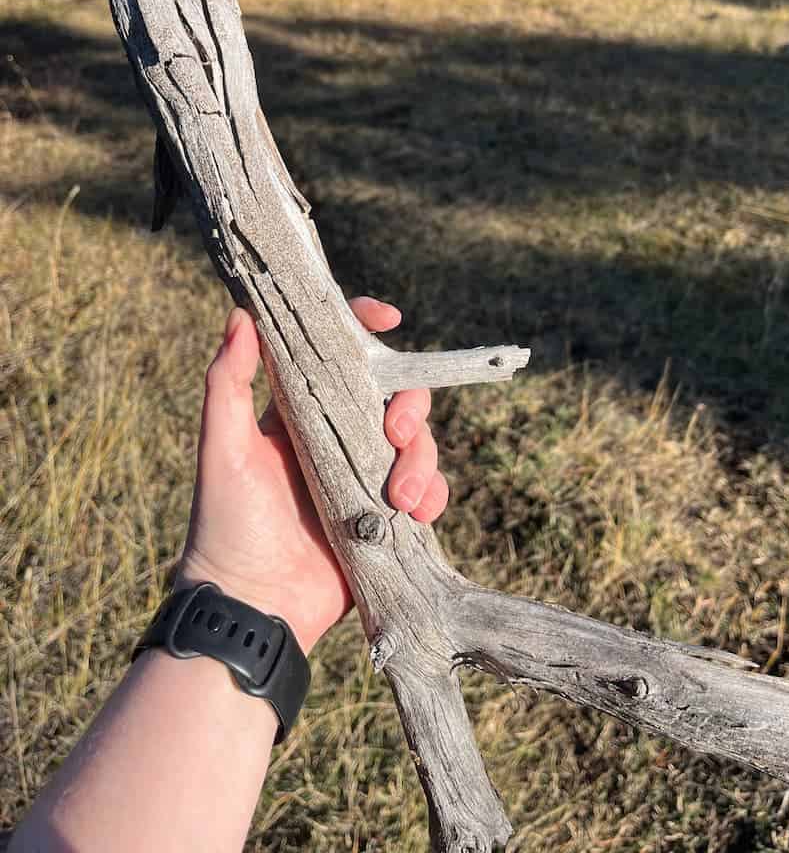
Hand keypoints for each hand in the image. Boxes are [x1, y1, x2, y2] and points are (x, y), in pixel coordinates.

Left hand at [176, 297, 448, 651]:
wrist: (252, 605)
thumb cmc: (226, 523)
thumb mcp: (223, 447)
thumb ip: (227, 383)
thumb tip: (240, 315)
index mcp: (301, 414)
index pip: (338, 358)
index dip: (366, 330)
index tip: (388, 318)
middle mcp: (338, 439)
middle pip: (393, 397)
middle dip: (409, 404)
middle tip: (396, 429)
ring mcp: (366, 478)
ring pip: (416, 444)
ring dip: (421, 458)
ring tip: (403, 496)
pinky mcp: (386, 517)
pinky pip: (428, 492)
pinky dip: (433, 494)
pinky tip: (416, 513)